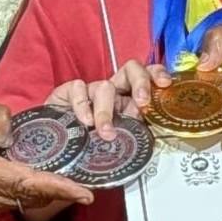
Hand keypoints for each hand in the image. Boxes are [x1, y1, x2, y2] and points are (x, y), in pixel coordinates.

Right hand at [0, 98, 93, 220]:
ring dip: (39, 189)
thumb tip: (14, 133)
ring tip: (59, 176)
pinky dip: (22, 192)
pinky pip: (6, 202)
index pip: (29, 184)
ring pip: (20, 201)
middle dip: (58, 188)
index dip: (60, 189)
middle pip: (30, 196)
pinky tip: (28, 178)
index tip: (86, 194)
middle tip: (83, 180)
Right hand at [49, 60, 169, 137]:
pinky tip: (84, 121)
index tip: (165, 84)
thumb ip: (134, 137)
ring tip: (106, 132)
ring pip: (105, 86)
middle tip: (142, 102)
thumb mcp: (118, 143)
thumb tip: (155, 142)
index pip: (148, 77)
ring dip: (107, 111)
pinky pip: (79, 88)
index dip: (157, 75)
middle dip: (140, 81)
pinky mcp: (69, 92)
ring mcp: (92, 91)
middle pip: (131, 68)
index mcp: (129, 101)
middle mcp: (114, 92)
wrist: (57, 152)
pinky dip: (83, 106)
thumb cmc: (90, 147)